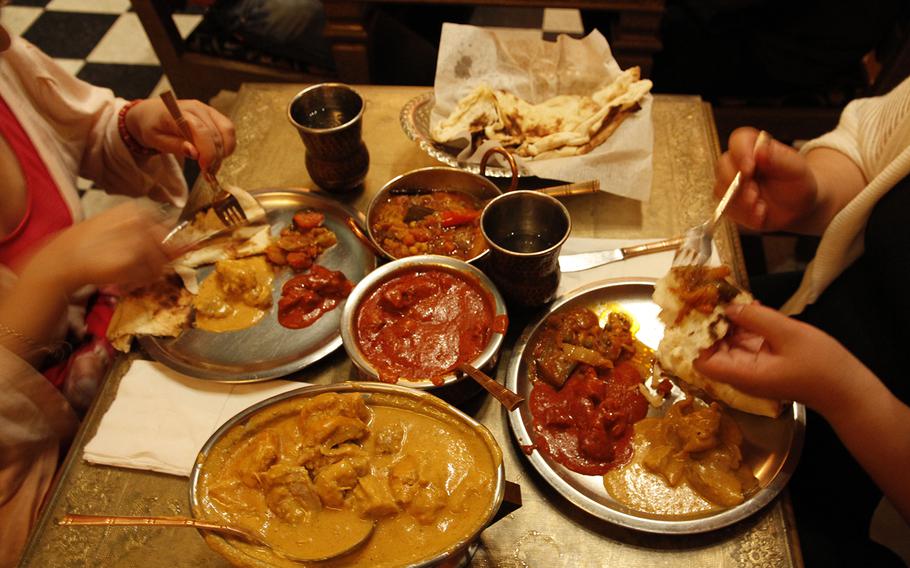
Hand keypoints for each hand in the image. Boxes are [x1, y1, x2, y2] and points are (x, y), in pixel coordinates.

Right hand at [22, 202, 171, 293]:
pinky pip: (150, 276)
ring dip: (145, 274)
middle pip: (167, 248)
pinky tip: (122, 279)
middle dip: (154, 262)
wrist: (66, 258)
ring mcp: (139, 237)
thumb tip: (188, 246)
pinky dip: (139, 281)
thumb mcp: (122, 230)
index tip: (143, 255)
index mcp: (138, 209)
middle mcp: (141, 219)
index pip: (167, 231)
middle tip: (131, 267)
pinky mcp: (134, 257)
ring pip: (161, 264)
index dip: (159, 248)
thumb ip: (153, 237)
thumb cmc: (93, 245)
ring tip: (124, 274)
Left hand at [124, 98, 235, 172]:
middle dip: (215, 157)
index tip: (205, 167)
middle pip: (216, 134)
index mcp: (178, 113)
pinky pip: (228, 129)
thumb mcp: (155, 140)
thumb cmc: (151, 126)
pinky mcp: (213, 114)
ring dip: (223, 152)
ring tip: (212, 165)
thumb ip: (175, 146)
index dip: (207, 151)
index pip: (201, 130)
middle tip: (208, 173)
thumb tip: (195, 153)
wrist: (150, 113)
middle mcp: (196, 108)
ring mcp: (207, 109)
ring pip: (227, 131)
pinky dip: (227, 145)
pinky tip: (216, 155)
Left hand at [694, 301, 863, 413]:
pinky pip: (746, 341)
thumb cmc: (821, 365)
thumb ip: (756, 318)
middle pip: (712, 348)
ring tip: (726, 293)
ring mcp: (752, 367)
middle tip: (709, 294)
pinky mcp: (764, 360)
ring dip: (727, 321)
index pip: (701, 360)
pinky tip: (748, 305)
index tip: (696, 311)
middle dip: (709, 323)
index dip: (694, 337)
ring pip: (728, 342)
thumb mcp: (788, 334)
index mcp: (742, 373)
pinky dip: (744, 324)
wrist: (847, 389)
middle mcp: (741, 373)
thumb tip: (728, 306)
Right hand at [714, 127, 817, 231]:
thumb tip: (760, 149)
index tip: (750, 168)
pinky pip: (726, 208)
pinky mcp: (729, 202)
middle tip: (754, 195)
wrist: (798, 207)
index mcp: (754, 146)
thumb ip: (779, 158)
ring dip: (740, 202)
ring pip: (721, 189)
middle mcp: (738, 162)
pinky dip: (743, 215)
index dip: (740, 153)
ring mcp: (730, 182)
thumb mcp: (796, 169)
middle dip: (737, 183)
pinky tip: (760, 215)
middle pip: (723, 165)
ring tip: (762, 208)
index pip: (738, 140)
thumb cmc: (798, 183)